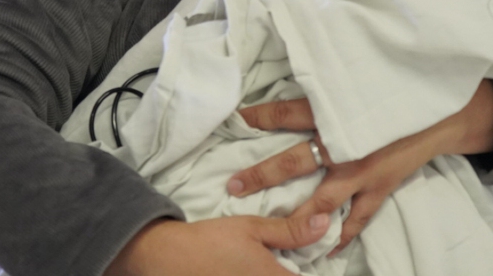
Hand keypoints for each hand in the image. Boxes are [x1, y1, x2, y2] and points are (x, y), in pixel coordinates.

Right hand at [105, 214, 330, 275]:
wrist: (167, 257)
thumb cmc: (211, 240)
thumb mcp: (252, 228)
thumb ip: (291, 231)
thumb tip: (325, 223)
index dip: (306, 271)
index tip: (299, 262)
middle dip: (288, 273)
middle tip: (279, 262)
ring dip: (273, 275)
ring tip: (257, 265)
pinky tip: (243, 271)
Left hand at [228, 81, 492, 253]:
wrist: (442, 110)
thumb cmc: (397, 88)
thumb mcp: (360, 77)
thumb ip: (329, 81)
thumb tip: (296, 64)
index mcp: (338, 112)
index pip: (286, 113)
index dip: (258, 116)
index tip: (234, 121)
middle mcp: (345, 144)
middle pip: (293, 161)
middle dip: (261, 175)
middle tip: (233, 186)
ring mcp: (362, 172)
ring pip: (321, 200)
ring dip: (293, 215)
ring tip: (268, 228)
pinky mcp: (380, 189)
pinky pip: (357, 219)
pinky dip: (341, 235)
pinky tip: (324, 250)